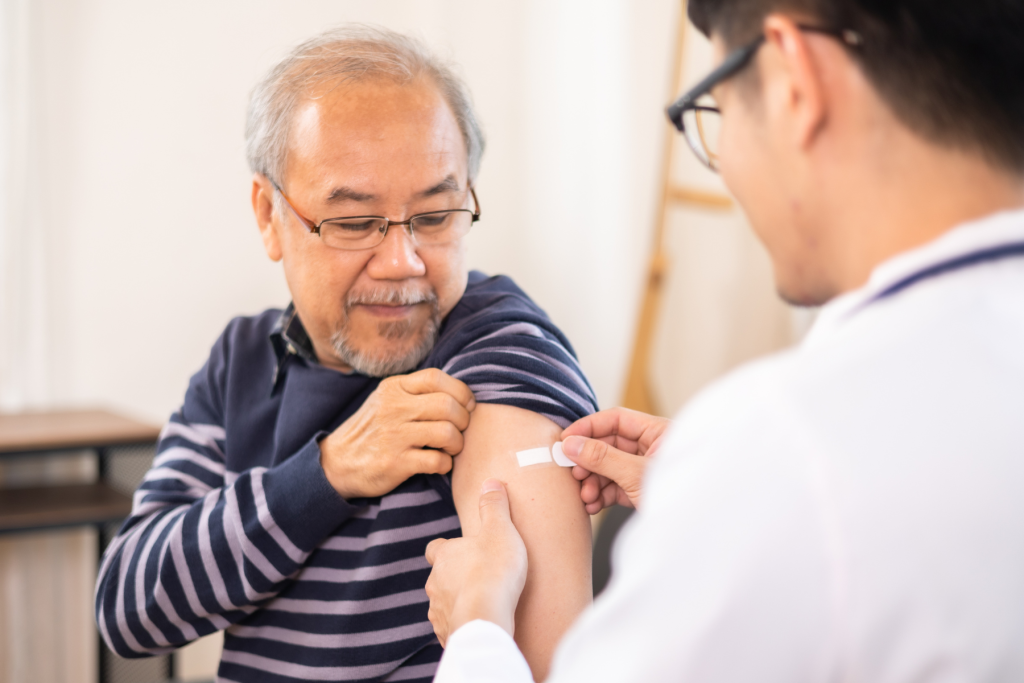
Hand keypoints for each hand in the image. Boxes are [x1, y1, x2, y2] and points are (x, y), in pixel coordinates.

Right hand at [319, 368, 475, 498]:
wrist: (337, 463)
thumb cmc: (372, 430)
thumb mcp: (386, 401)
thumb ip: (416, 392)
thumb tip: (460, 394)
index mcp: (393, 388)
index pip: (436, 377)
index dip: (460, 391)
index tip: (467, 405)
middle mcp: (393, 408)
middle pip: (447, 405)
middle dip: (463, 420)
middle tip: (460, 431)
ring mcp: (393, 436)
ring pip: (447, 432)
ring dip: (458, 444)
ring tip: (451, 448)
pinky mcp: (395, 463)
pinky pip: (437, 461)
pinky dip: (446, 464)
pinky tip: (439, 464)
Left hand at [425, 479, 526, 645]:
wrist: (484, 619)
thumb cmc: (493, 571)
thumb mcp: (499, 530)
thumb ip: (494, 506)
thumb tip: (490, 482)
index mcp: (444, 555)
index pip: (435, 548)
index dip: (446, 548)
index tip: (460, 550)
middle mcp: (434, 582)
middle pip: (439, 577)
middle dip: (454, 577)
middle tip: (478, 578)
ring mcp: (438, 610)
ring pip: (443, 603)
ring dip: (457, 602)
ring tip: (480, 604)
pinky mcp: (446, 633)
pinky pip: (451, 627)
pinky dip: (462, 624)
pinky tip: (479, 624)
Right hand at [561, 407, 671, 513]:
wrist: (701, 532)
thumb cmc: (680, 495)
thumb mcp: (636, 474)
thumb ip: (603, 457)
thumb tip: (571, 444)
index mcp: (658, 433)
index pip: (616, 420)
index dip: (588, 428)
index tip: (566, 440)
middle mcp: (652, 448)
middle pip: (609, 445)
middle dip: (589, 461)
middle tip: (573, 474)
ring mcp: (645, 470)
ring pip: (609, 468)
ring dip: (593, 482)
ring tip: (585, 497)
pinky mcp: (640, 491)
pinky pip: (615, 487)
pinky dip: (601, 495)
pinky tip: (592, 506)